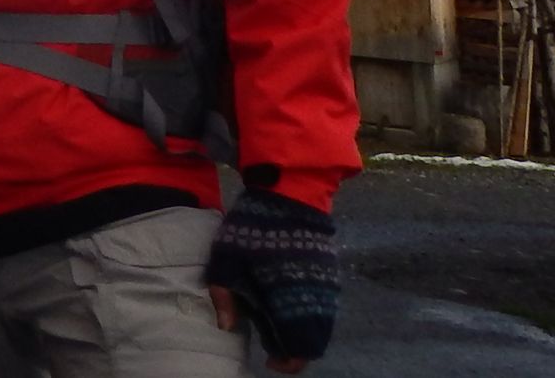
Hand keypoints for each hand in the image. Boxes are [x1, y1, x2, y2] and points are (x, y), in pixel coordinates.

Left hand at [204, 187, 337, 368]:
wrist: (287, 193)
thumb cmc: (252, 227)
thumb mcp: (225, 257)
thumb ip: (224, 295)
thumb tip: (226, 327)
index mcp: (289, 300)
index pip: (301, 349)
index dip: (286, 362)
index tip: (269, 359)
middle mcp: (314, 299)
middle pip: (314, 342)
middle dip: (293, 349)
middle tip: (271, 340)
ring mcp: (326, 285)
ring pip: (322, 326)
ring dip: (302, 332)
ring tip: (277, 321)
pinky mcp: (330, 272)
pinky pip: (324, 306)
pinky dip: (309, 314)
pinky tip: (289, 303)